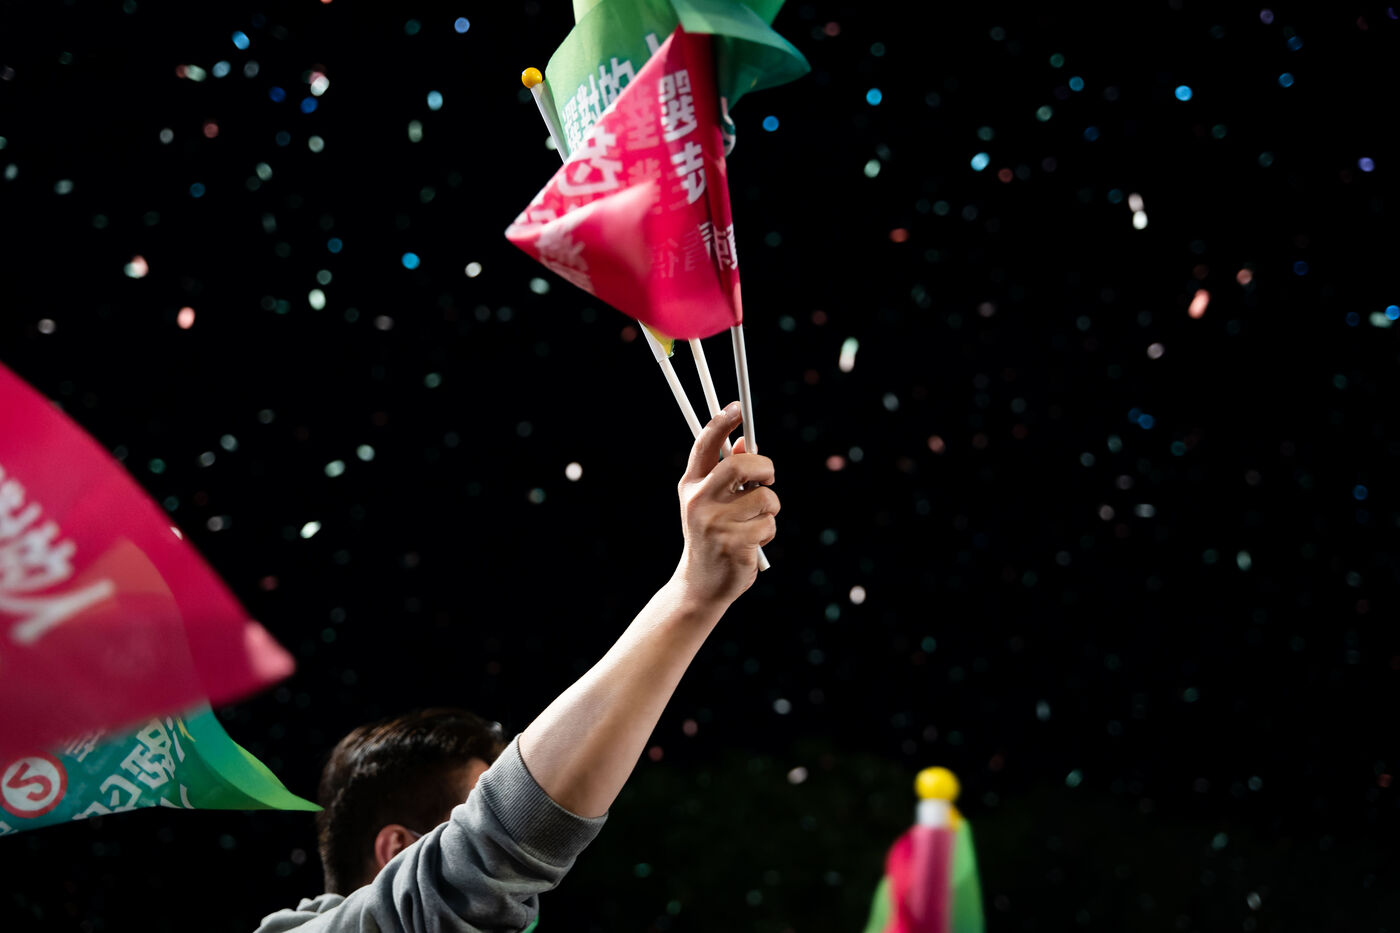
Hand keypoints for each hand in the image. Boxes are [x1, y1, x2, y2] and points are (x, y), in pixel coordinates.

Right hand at [674, 401, 778, 608]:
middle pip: (741, 465)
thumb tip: (746, 442)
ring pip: (765, 499)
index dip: (721, 422)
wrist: (701, 584)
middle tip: (768, 478)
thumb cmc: (711, 536)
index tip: (738, 406)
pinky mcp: (734, 544)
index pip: (705, 445)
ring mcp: (715, 524)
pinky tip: (752, 544)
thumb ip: (727, 474)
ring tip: (755, 524)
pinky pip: (769, 525)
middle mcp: (699, 502)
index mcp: (691, 487)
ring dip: (771, 510)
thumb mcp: (711, 503)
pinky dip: (768, 532)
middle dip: (765, 468)